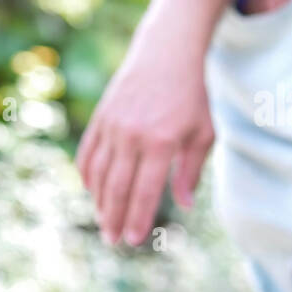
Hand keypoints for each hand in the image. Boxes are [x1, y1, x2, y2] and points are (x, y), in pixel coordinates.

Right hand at [77, 35, 214, 246]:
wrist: (167, 52)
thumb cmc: (192, 94)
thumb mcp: (203, 131)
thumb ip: (191, 170)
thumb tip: (185, 204)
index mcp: (162, 141)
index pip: (146, 191)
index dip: (138, 218)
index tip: (133, 239)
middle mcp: (133, 135)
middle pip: (118, 188)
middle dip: (113, 218)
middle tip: (112, 240)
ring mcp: (113, 126)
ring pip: (99, 174)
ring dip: (99, 201)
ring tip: (102, 221)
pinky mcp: (101, 118)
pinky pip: (88, 154)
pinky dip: (88, 176)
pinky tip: (92, 191)